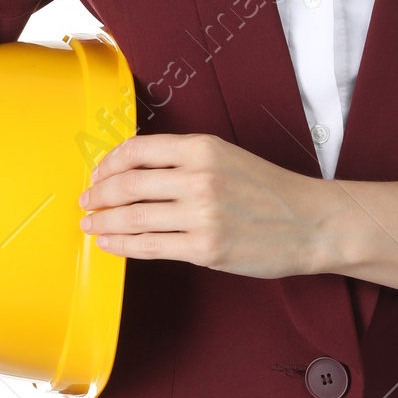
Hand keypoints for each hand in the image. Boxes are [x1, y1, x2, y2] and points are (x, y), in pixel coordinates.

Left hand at [77, 132, 332, 278]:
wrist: (310, 223)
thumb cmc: (268, 191)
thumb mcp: (227, 158)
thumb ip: (184, 161)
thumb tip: (132, 171)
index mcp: (203, 148)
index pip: (137, 150)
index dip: (108, 164)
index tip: (98, 174)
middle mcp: (200, 178)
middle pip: (127, 184)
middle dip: (98, 195)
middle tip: (87, 202)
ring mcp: (202, 215)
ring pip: (133, 217)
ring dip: (103, 222)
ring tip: (90, 225)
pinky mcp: (205, 249)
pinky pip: (149, 246)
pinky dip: (122, 245)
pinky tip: (110, 243)